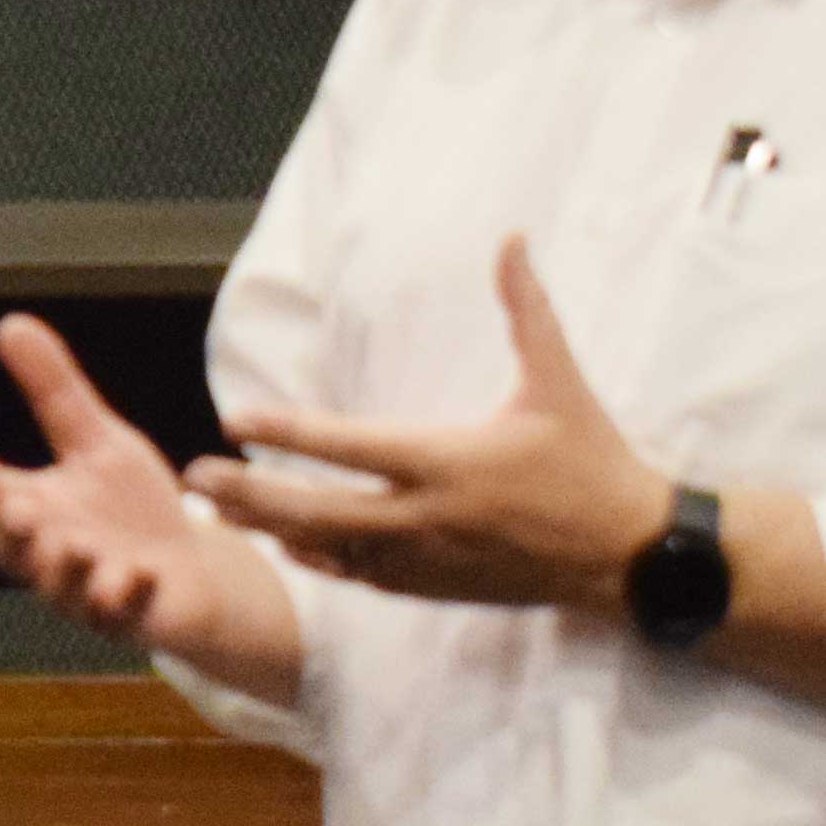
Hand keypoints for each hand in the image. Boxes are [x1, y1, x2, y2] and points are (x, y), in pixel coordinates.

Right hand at [0, 315, 296, 666]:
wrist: (191, 570)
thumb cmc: (131, 508)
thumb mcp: (97, 439)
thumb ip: (53, 390)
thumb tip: (10, 323)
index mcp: (33, 511)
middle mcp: (48, 557)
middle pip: (14, 550)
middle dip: (14, 531)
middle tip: (20, 510)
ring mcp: (86, 592)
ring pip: (63, 587)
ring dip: (66, 566)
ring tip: (75, 544)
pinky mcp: (129, 618)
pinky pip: (121, 613)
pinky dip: (127, 594)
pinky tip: (138, 572)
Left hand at [188, 238, 668, 609]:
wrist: (629, 556)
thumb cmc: (592, 460)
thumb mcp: (559, 381)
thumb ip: (527, 308)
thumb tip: (511, 236)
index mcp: (450, 462)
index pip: (350, 447)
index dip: (288, 434)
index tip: (236, 418)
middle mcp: (429, 518)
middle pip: (319, 511)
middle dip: (251, 495)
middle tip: (196, 477)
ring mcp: (429, 561)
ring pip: (332, 550)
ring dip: (273, 529)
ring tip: (221, 508)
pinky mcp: (437, 589)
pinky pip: (362, 577)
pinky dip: (319, 561)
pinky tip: (285, 544)